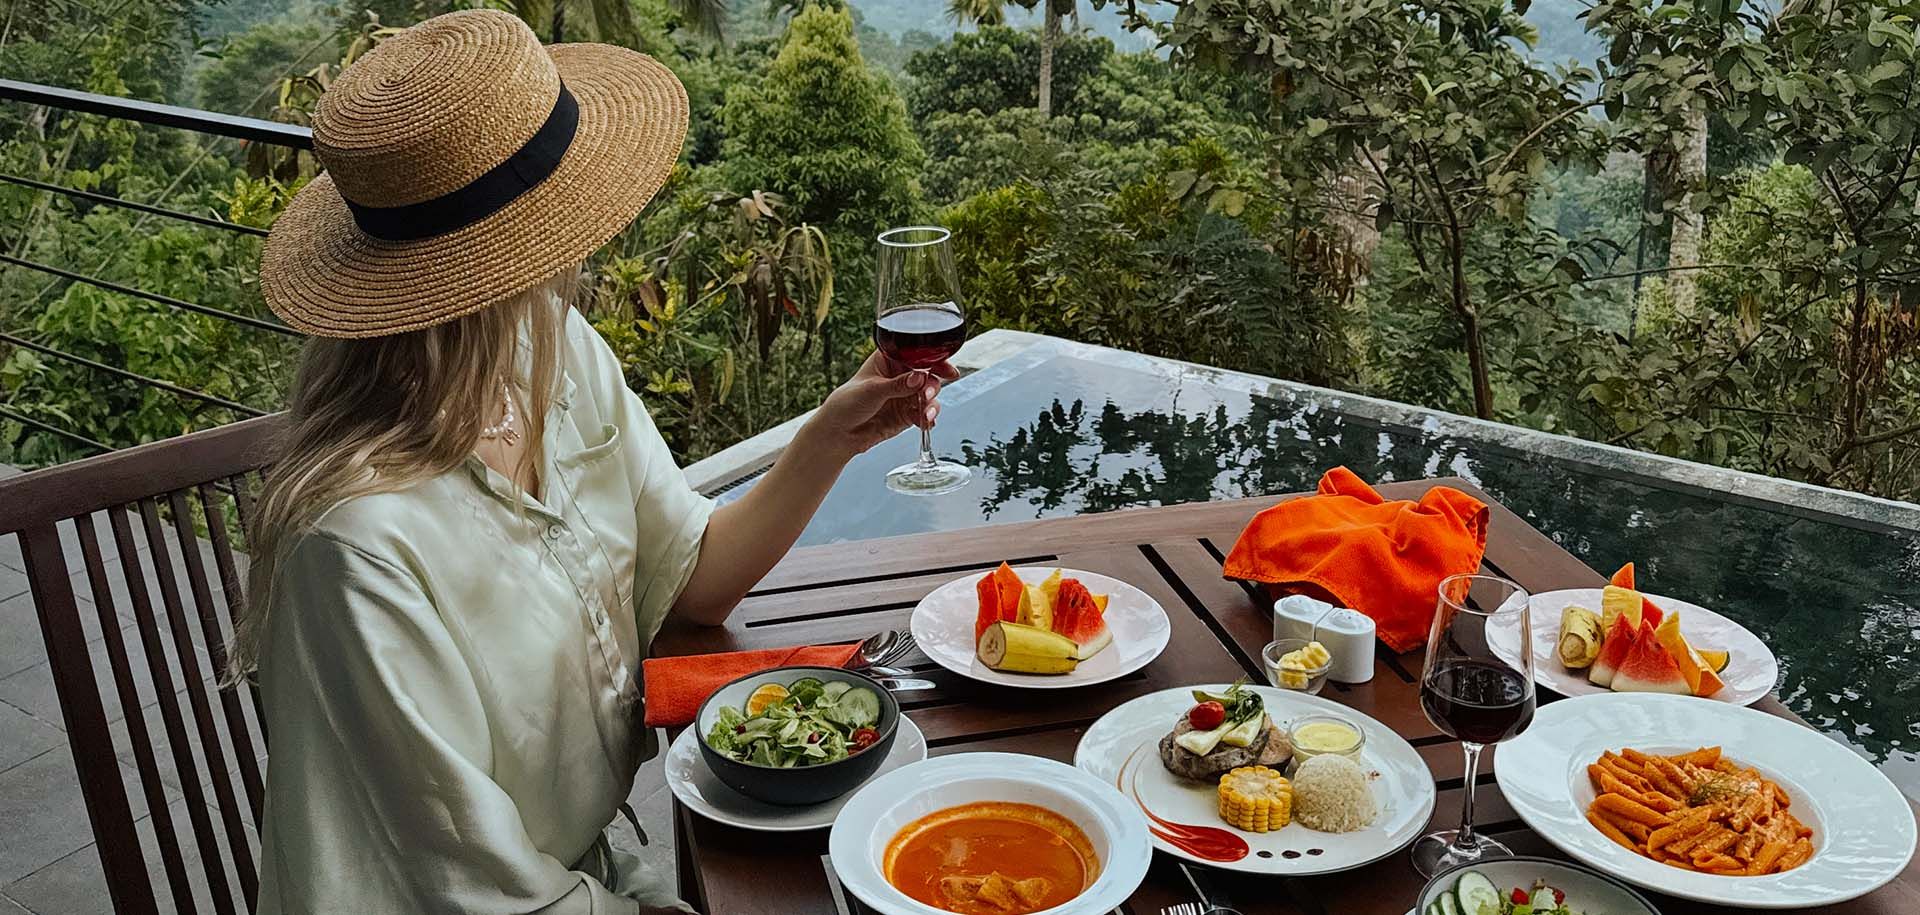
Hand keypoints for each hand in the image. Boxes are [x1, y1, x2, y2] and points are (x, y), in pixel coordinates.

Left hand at [808, 350, 958, 460]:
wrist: (838, 434)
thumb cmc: (846, 404)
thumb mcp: (871, 390)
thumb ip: (897, 385)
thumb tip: (919, 378)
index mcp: (889, 359)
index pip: (917, 354)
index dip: (934, 358)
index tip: (946, 369)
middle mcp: (900, 376)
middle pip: (928, 374)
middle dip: (932, 385)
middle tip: (926, 395)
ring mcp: (905, 396)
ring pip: (929, 395)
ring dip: (931, 404)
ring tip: (925, 414)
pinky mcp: (907, 415)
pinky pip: (925, 414)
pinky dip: (928, 419)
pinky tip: (925, 423)